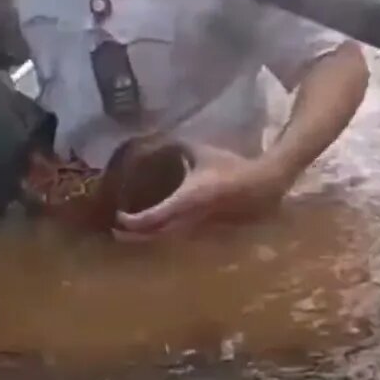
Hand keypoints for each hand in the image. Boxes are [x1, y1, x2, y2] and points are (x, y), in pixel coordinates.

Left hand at [113, 144, 293, 240]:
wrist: (263, 185)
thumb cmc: (231, 167)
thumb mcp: (202, 152)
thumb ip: (179, 146)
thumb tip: (158, 140)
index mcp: (186, 199)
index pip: (152, 217)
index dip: (133, 221)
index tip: (119, 217)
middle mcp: (189, 219)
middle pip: (156, 235)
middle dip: (135, 235)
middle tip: (116, 232)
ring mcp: (199, 228)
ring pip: (168, 239)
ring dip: (149, 238)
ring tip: (131, 234)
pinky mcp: (206, 232)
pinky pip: (179, 237)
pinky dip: (164, 235)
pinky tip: (157, 231)